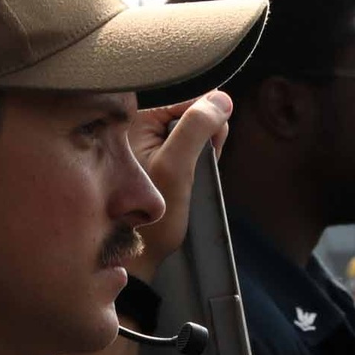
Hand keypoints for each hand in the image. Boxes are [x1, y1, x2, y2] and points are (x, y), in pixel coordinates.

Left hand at [129, 90, 231, 280]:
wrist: (140, 258)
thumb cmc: (151, 220)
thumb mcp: (175, 169)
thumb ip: (196, 129)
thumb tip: (221, 99)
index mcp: (133, 119)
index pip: (185, 96)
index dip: (206, 118)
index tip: (206, 146)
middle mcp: (137, 126)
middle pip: (191, 112)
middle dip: (204, 138)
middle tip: (194, 169)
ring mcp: (148, 144)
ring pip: (193, 133)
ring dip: (202, 154)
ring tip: (190, 181)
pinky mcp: (159, 161)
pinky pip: (189, 150)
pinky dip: (197, 165)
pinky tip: (189, 183)